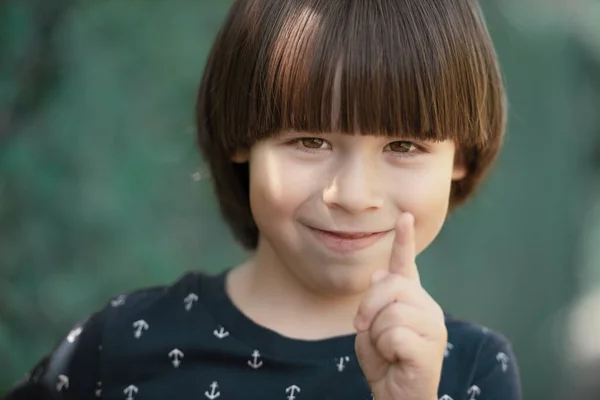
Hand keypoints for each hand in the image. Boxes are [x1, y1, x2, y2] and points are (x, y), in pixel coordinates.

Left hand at [354, 213, 446, 399]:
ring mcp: (432, 328)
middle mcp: (427, 308)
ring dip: (376, 335)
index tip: (403, 216)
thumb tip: (379, 275)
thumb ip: (376, 301)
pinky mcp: (430, 349)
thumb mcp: (370, 327)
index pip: (405, 265)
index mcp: (411, 300)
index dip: (403, 240)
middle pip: (390, 285)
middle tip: (365, 329)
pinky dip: (385, 350)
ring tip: (387, 350)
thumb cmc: (384, 361)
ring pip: (390, 313)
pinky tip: (396, 359)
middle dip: (369, 307)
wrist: (394, 395)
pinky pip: (394, 336)